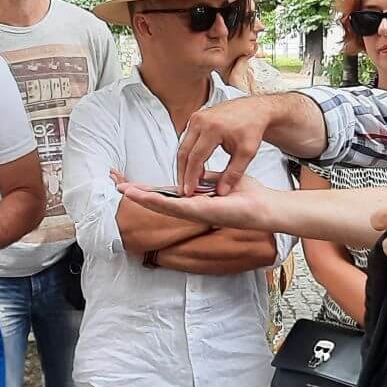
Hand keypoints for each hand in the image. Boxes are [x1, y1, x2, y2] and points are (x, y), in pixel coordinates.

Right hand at [117, 171, 278, 231]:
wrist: (266, 207)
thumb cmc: (250, 195)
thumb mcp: (226, 180)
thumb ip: (210, 179)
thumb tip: (198, 173)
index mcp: (198, 200)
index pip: (169, 195)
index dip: (151, 191)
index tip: (137, 185)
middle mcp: (194, 208)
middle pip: (162, 200)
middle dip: (140, 195)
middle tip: (120, 188)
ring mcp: (196, 212)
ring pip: (164, 205)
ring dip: (144, 199)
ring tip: (125, 192)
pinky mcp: (201, 213)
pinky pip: (177, 206)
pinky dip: (160, 202)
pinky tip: (146, 198)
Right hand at [175, 95, 280, 195]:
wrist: (254, 109)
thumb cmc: (252, 128)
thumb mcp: (247, 153)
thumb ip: (234, 173)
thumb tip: (221, 191)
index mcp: (213, 128)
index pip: (196, 157)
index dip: (191, 177)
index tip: (189, 191)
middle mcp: (201, 120)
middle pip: (184, 152)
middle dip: (182, 173)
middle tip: (184, 190)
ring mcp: (197, 117)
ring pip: (183, 146)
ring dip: (183, 165)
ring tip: (187, 181)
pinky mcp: (196, 118)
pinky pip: (186, 140)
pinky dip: (187, 155)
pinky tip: (192, 168)